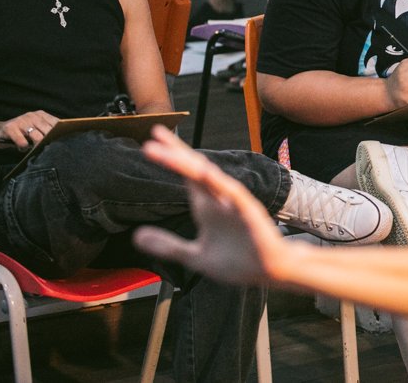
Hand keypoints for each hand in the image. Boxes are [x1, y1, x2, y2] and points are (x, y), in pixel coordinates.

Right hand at [0, 111, 58, 149]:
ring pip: (36, 136)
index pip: (56, 123)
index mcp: (41, 115)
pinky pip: (21, 141)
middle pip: (48, 131)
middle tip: (49, 149)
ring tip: (36, 149)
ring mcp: (21, 120)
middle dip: (50, 141)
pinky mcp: (10, 128)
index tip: (64, 141)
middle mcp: (32, 116)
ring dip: (38, 146)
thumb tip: (62, 141)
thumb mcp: (36, 129)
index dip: (61, 133)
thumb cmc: (22, 132)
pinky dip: (24, 147)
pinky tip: (23, 148)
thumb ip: (47, 132)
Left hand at [133, 126, 288, 285]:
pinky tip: (207, 174)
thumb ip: (168, 245)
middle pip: (195, 170)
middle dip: (175, 153)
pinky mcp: (250, 214)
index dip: (170, 158)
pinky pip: (235, 195)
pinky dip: (221, 184)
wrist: (271, 273)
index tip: (149, 143)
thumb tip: (136, 236)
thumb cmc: (238, 262)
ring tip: (171, 152)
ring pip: (211, 179)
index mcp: (206, 206)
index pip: (186, 176)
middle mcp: (218, 199)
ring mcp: (234, 204)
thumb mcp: (196, 256)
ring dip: (191, 165)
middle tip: (155, 134)